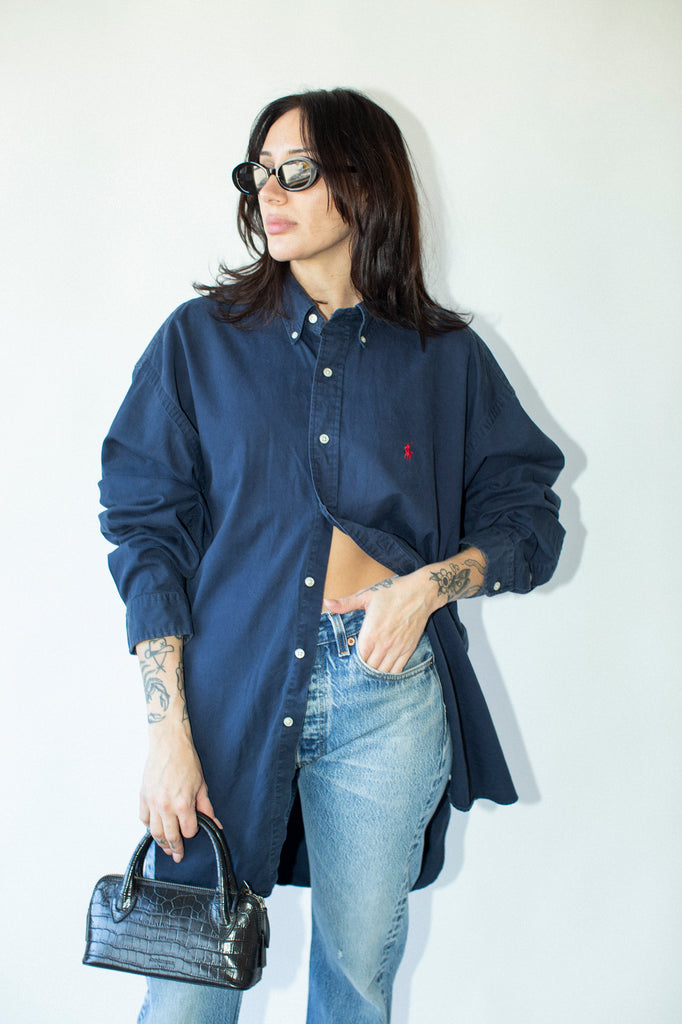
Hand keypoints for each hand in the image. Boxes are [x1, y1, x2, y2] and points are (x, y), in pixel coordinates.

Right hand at [140, 725, 219, 861]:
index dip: (192, 833)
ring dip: (161, 843)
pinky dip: (149, 826)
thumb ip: (206, 807)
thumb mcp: (202, 785)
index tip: (194, 831)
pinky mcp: (143, 796)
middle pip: (170, 837)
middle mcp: (165, 806)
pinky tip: (154, 829)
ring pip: (155, 832)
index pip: (188, 831)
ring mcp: (152, 802)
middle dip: (176, 849)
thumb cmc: (186, 761)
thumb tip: (215, 823)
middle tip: (178, 856)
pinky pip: (143, 819)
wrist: (169, 744)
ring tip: (166, 848)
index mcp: (183, 804)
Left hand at [324, 568, 434, 673]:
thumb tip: (326, 602)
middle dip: (363, 669)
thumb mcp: (367, 595)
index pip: (358, 658)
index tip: (349, 660)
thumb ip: (346, 604)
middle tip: (358, 667)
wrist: (420, 593)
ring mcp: (397, 648)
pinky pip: (398, 669)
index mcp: (371, 633)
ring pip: (383, 671)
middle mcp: (384, 644)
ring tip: (370, 669)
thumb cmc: (393, 592)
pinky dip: (390, 673)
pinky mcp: (409, 649)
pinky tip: (384, 670)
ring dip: (375, 672)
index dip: (353, 662)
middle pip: (369, 668)